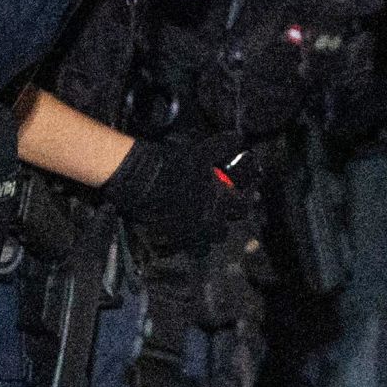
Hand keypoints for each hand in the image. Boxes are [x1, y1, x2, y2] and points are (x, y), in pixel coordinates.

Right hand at [102, 134, 243, 250]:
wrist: (142, 179)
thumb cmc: (175, 165)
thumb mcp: (202, 150)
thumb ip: (224, 146)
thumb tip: (238, 138)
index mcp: (220, 203)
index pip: (242, 207)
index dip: (244, 199)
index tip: (241, 194)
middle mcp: (208, 223)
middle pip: (223, 232)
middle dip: (221, 222)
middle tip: (216, 211)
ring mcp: (189, 234)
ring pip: (203, 247)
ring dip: (203, 237)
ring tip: (197, 225)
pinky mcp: (171, 239)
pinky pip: (181, 248)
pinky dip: (183, 243)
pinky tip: (178, 230)